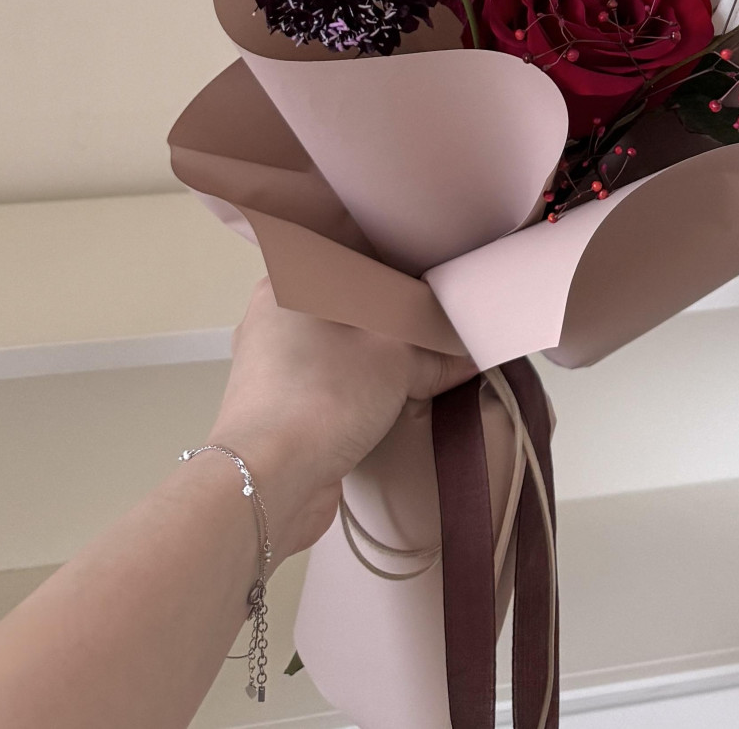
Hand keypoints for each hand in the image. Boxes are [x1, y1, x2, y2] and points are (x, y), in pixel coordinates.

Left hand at [206, 279, 475, 558]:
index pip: (355, 254)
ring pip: (343, 346)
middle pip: (351, 303)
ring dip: (381, 358)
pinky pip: (334, 382)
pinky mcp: (280, 409)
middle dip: (396, 316)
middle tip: (443, 316)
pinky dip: (364, 388)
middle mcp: (273, 316)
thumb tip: (468, 355)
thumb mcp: (398, 359)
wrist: (269, 485)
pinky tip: (400, 396)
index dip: (401, 261)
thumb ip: (437, 350)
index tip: (441, 271)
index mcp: (288, 280)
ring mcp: (272, 366)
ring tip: (431, 360)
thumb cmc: (326, 396)